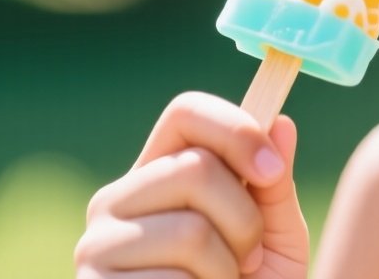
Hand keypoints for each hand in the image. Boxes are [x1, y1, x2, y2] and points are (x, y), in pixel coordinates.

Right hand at [75, 91, 308, 278]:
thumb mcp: (273, 240)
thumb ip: (274, 186)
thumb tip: (282, 121)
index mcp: (157, 174)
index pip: (186, 114)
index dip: (236, 130)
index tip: (273, 171)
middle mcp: (115, 203)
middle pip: (195, 168)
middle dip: (244, 219)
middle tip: (246, 258)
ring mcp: (96, 249)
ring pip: (190, 231)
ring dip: (227, 269)